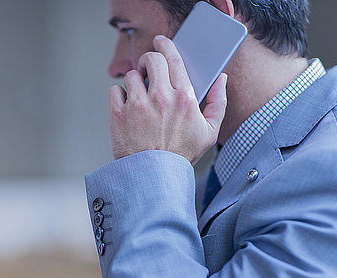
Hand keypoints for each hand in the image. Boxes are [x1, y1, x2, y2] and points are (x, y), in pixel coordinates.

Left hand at [108, 35, 227, 163]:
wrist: (153, 176)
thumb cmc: (180, 156)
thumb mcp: (209, 132)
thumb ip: (218, 102)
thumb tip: (221, 79)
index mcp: (184, 99)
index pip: (174, 60)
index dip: (166, 46)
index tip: (160, 42)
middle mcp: (161, 98)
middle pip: (151, 60)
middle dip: (148, 60)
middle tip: (147, 69)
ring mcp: (138, 105)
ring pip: (132, 76)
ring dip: (134, 82)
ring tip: (138, 95)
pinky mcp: (119, 114)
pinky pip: (115, 90)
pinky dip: (118, 96)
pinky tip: (126, 107)